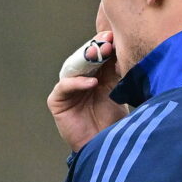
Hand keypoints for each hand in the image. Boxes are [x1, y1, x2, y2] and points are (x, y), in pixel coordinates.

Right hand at [48, 28, 125, 151]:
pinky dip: (77, 83)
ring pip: (73, 67)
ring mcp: (68, 89)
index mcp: (96, 74)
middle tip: (108, 40)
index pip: (98, 54)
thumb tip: (124, 47)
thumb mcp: (118, 90)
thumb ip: (117, 70)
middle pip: (84, 57)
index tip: (117, 36)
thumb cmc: (113, 121)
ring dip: (87, 59)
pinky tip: (93, 83)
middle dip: (96, 47)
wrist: (103, 145)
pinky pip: (64, 86)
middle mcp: (80, 79)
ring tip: (102, 54)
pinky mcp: (57, 101)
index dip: (105, 44)